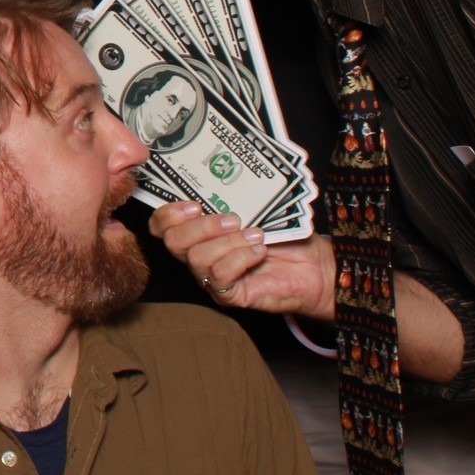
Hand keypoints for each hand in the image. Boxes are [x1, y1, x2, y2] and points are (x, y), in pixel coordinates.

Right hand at [150, 202, 335, 318]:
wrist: (313, 267)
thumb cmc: (284, 236)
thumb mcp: (255, 210)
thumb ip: (231, 200)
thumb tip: (220, 178)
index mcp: (197, 231)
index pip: (161, 226)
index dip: (169, 214)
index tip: (195, 204)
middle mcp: (198, 255)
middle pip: (174, 242)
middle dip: (201, 227)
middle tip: (233, 219)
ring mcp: (211, 277)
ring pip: (198, 258)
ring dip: (229, 242)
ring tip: (255, 235)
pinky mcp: (228, 295)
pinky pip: (220, 276)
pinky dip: (241, 258)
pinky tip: (259, 250)